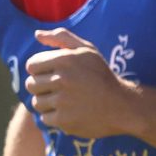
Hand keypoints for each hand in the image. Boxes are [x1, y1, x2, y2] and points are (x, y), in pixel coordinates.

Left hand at [23, 27, 140, 138]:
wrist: (124, 107)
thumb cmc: (103, 76)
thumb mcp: (88, 51)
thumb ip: (62, 38)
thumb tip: (37, 35)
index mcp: (65, 60)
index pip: (32, 65)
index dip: (40, 70)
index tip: (53, 75)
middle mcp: (62, 79)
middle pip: (31, 84)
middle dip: (42, 87)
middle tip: (59, 90)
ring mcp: (63, 102)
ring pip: (37, 102)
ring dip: (47, 103)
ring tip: (64, 102)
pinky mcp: (65, 121)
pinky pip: (45, 118)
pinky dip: (55, 118)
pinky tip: (69, 114)